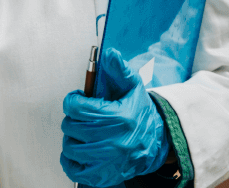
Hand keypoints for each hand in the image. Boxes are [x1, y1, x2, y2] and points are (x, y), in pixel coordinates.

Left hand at [60, 48, 170, 185]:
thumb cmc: (139, 113)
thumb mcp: (133, 87)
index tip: (78, 100)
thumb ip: (119, 69)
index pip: (76, 107)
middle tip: (82, 117)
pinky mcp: (105, 175)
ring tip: (83, 133)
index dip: (72, 101)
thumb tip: (110, 54)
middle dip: (72, 119)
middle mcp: (113, 141)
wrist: (157, 142)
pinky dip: (71, 160)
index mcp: (118, 118)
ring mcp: (109, 161)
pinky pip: (75, 169)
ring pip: (70, 146)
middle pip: (71, 127)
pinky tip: (79, 150)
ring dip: (72, 138)